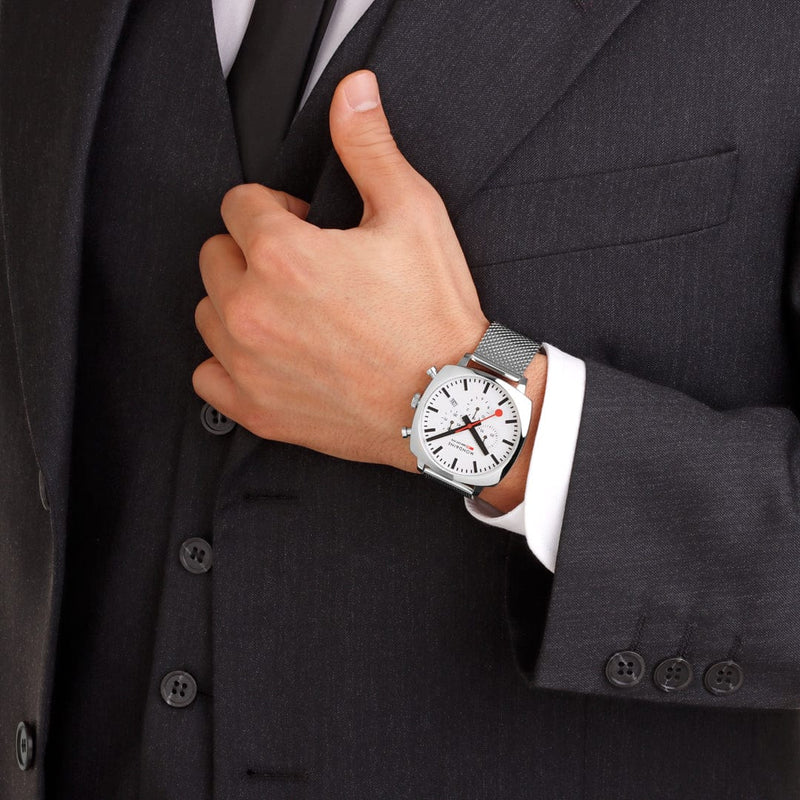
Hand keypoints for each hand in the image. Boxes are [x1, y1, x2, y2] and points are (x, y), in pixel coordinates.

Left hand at [193, 70, 488, 471]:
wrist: (449, 400)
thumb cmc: (433, 315)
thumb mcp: (413, 213)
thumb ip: (368, 147)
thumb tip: (353, 92)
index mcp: (281, 254)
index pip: (239, 203)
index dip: (276, 208)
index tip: (305, 227)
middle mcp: (252, 309)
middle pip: (216, 255)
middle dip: (253, 252)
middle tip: (304, 270)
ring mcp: (249, 364)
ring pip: (208, 311)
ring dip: (240, 303)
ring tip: (292, 312)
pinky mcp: (256, 409)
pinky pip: (207, 376)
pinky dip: (230, 363)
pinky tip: (269, 356)